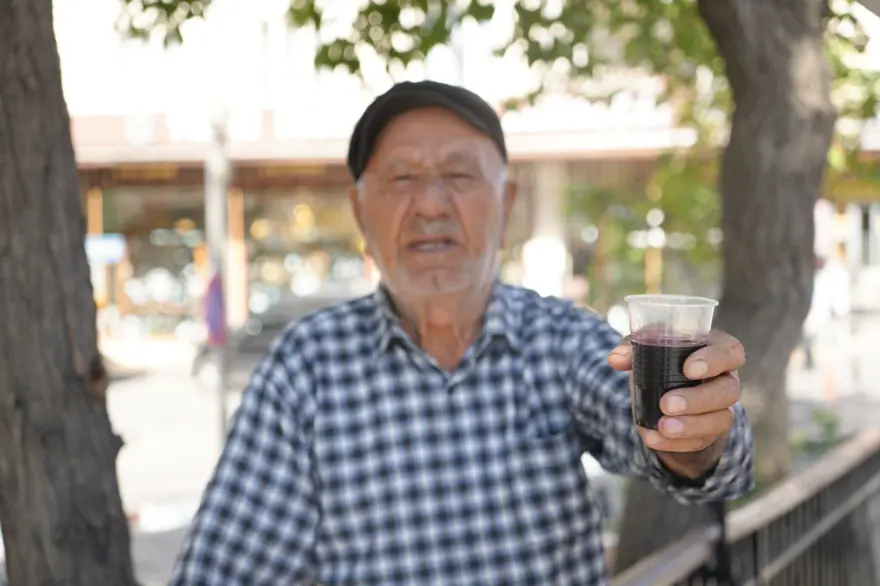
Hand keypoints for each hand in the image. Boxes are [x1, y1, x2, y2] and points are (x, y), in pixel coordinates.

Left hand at [608, 330, 744, 453]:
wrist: (663, 395)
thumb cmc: (661, 361)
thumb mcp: (646, 350)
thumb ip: (632, 348)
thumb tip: (616, 359)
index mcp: (716, 351)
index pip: (730, 352)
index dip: (714, 360)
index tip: (688, 369)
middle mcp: (726, 380)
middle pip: (728, 391)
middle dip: (698, 399)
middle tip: (667, 403)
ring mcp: (721, 409)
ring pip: (720, 420)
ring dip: (690, 425)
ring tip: (663, 426)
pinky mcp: (709, 433)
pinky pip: (700, 441)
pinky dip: (675, 443)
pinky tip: (653, 439)